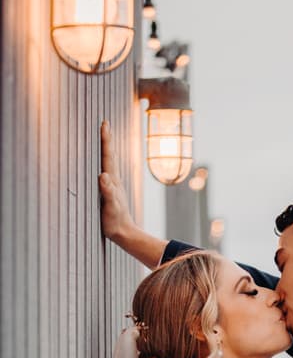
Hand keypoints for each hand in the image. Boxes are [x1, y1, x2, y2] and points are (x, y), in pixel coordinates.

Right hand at [98, 121, 134, 242]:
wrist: (125, 233)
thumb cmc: (116, 222)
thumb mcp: (110, 208)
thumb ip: (108, 192)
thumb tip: (103, 176)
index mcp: (113, 181)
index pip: (108, 156)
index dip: (106, 140)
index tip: (104, 124)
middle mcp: (114, 180)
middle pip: (110, 156)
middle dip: (107, 139)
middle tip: (104, 123)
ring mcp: (113, 185)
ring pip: (109, 163)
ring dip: (106, 149)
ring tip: (104, 137)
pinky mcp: (111, 191)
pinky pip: (107, 171)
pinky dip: (105, 162)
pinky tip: (103, 163)